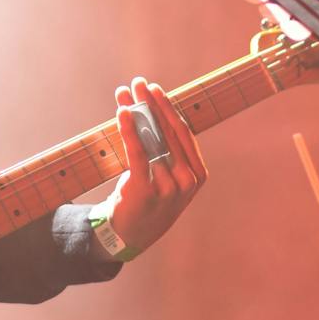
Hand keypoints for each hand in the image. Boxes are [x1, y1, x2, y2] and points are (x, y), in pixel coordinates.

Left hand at [103, 76, 207, 253]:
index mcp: (197, 174)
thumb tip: (149, 110)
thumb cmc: (149, 200)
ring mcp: (169, 187)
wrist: (131, 236)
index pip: (183, 132)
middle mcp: (187, 180)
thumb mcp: (166, 176)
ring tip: (124, 94)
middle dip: (151, 104)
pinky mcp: (147, 191)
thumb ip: (164, 150)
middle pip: (167, 132)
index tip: (155, 90)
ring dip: (135, 113)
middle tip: (139, 83)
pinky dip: (129, 131)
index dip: (168, 108)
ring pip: (151, 140)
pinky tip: (122, 114)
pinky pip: (138, 155)